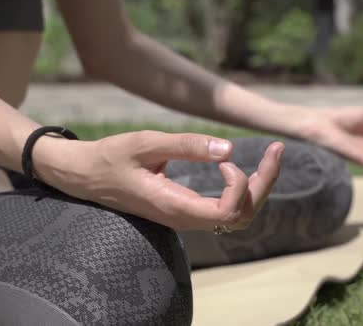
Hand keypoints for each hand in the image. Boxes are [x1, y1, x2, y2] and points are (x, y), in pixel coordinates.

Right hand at [32, 131, 283, 230]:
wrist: (85, 176)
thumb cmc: (111, 158)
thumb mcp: (146, 144)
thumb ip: (186, 146)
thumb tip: (229, 150)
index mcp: (176, 207)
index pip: (229, 212)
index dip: (241, 186)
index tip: (226, 160)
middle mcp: (186, 218)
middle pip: (243, 214)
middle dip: (265, 183)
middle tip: (276, 150)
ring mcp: (187, 216)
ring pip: (237, 214)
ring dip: (257, 187)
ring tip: (268, 157)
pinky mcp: (186, 209)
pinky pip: (225, 208)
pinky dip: (241, 188)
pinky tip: (239, 166)